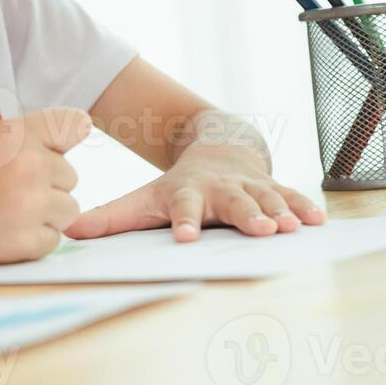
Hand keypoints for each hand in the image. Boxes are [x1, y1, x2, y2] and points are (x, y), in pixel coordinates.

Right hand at [0, 106, 90, 266]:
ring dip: (44, 216)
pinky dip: (32, 242)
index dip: (65, 141)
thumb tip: (84, 129)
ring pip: (68, 210)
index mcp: (19, 132)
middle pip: (71, 177)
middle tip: (8, 192)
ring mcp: (30, 204)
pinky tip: (2, 233)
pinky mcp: (27, 240)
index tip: (52, 151)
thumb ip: (31, 137)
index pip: (75, 123)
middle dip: (47, 187)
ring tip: (6, 213)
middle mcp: (30, 164)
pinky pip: (52, 240)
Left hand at [65, 143, 324, 241]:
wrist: (218, 147)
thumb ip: (110, 218)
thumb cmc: (177, 186)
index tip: (185, 237)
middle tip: (260, 230)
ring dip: (280, 212)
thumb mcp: (144, 199)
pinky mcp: (273, 188)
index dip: (185, 221)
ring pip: (266, 199)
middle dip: (248, 216)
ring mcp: (250, 187)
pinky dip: (305, 207)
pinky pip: (292, 197)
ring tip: (290, 227)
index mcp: (187, 193)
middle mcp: (221, 190)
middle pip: (234, 203)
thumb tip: (66, 232)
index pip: (184, 207)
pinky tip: (319, 221)